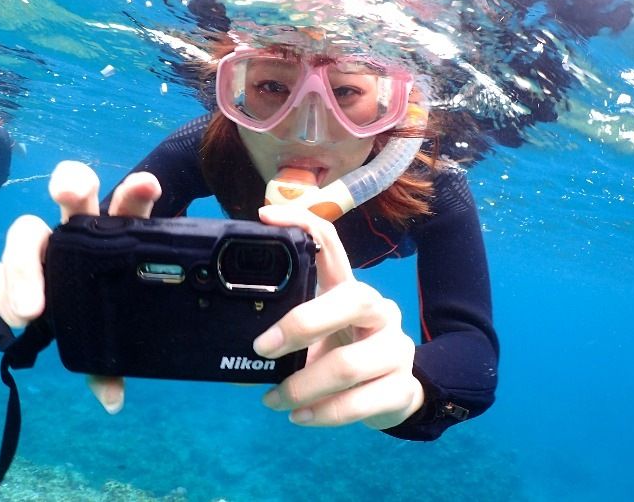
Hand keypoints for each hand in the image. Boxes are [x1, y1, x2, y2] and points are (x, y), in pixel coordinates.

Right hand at [0, 161, 160, 413]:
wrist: (84, 300)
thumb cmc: (111, 305)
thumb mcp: (119, 331)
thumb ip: (118, 358)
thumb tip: (110, 401)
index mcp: (120, 233)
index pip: (130, 202)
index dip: (137, 191)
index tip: (147, 185)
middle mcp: (80, 230)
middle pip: (74, 192)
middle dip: (72, 187)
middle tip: (69, 199)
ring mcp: (45, 247)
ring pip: (25, 233)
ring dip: (23, 265)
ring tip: (33, 311)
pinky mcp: (16, 268)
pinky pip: (0, 274)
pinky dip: (4, 295)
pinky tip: (16, 323)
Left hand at [253, 205, 424, 430]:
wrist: (393, 395)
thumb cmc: (342, 357)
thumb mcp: (314, 342)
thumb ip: (281, 341)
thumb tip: (230, 356)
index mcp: (350, 290)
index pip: (332, 245)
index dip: (302, 223)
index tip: (264, 217)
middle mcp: (378, 311)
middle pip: (350, 299)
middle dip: (301, 325)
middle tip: (260, 348)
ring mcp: (396, 349)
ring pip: (348, 365)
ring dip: (301, 386)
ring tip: (272, 400)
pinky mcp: (402, 387)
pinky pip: (359, 403)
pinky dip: (323, 413)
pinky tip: (300, 416)